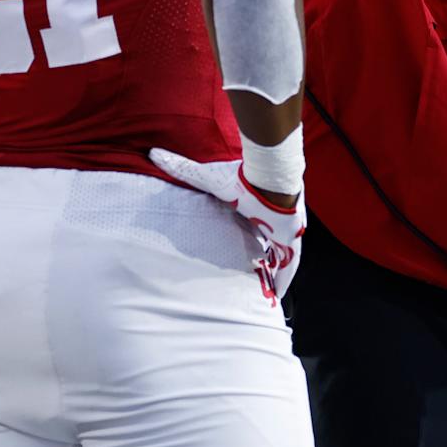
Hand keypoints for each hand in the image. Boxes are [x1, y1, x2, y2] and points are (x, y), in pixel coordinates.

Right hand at [150, 149, 303, 304]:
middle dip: (266, 255)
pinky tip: (278, 294)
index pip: (254, 224)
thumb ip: (181, 168)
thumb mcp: (206, 177)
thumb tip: (153, 153)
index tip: (246, 241)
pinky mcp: (292, 241)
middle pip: (269, 242)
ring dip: (275, 269)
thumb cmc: (240, 178)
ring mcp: (285, 231)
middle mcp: (272, 220)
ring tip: (267, 289)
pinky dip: (284, 279)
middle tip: (257, 271)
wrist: (270, 178)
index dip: (251, 233)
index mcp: (255, 207)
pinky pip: (289, 265)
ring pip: (281, 257)